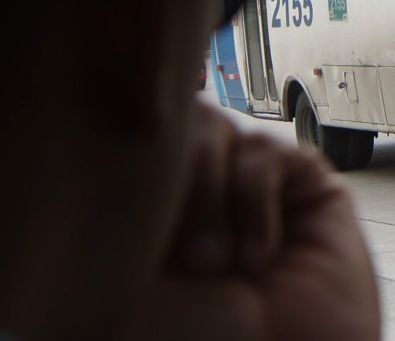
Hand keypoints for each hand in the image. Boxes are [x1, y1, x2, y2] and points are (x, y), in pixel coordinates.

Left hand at [118, 104, 379, 340]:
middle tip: (184, 257)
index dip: (119, 150)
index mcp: (137, 209)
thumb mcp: (125, 273)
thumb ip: (111, 200)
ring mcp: (247, 185)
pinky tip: (259, 255)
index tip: (120, 198)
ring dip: (211, 196)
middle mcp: (191, 191)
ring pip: (216, 128)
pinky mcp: (305, 185)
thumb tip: (89, 133)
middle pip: (169, 121)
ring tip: (216, 264)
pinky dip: (255, 199)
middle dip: (173, 179)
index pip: (118, 139)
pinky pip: (268, 151)